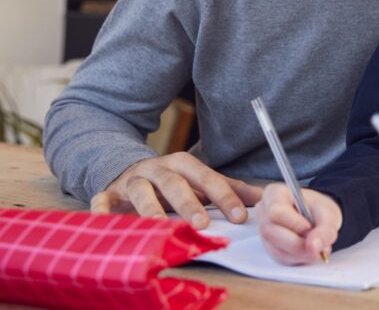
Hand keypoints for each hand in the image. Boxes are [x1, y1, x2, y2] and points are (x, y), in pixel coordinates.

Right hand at [90, 152, 262, 228]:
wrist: (126, 169)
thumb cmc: (171, 182)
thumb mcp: (199, 181)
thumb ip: (228, 189)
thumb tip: (263, 196)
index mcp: (183, 164)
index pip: (208, 178)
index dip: (224, 197)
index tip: (240, 216)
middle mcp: (157, 168)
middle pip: (175, 183)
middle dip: (189, 202)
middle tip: (203, 223)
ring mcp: (132, 180)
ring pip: (141, 191)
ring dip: (150, 208)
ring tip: (160, 227)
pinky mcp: (109, 193)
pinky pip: (102, 200)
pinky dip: (102, 210)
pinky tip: (105, 219)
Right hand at [256, 183, 341, 264]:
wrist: (318, 217)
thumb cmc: (318, 209)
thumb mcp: (329, 214)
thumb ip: (325, 229)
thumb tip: (314, 246)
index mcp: (274, 194)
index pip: (276, 212)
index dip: (294, 224)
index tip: (310, 228)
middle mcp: (264, 213)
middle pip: (271, 233)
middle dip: (297, 244)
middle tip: (317, 244)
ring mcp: (263, 232)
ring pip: (276, 250)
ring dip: (300, 254)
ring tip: (317, 247)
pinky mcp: (269, 248)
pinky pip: (280, 259)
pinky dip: (298, 258)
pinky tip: (309, 251)